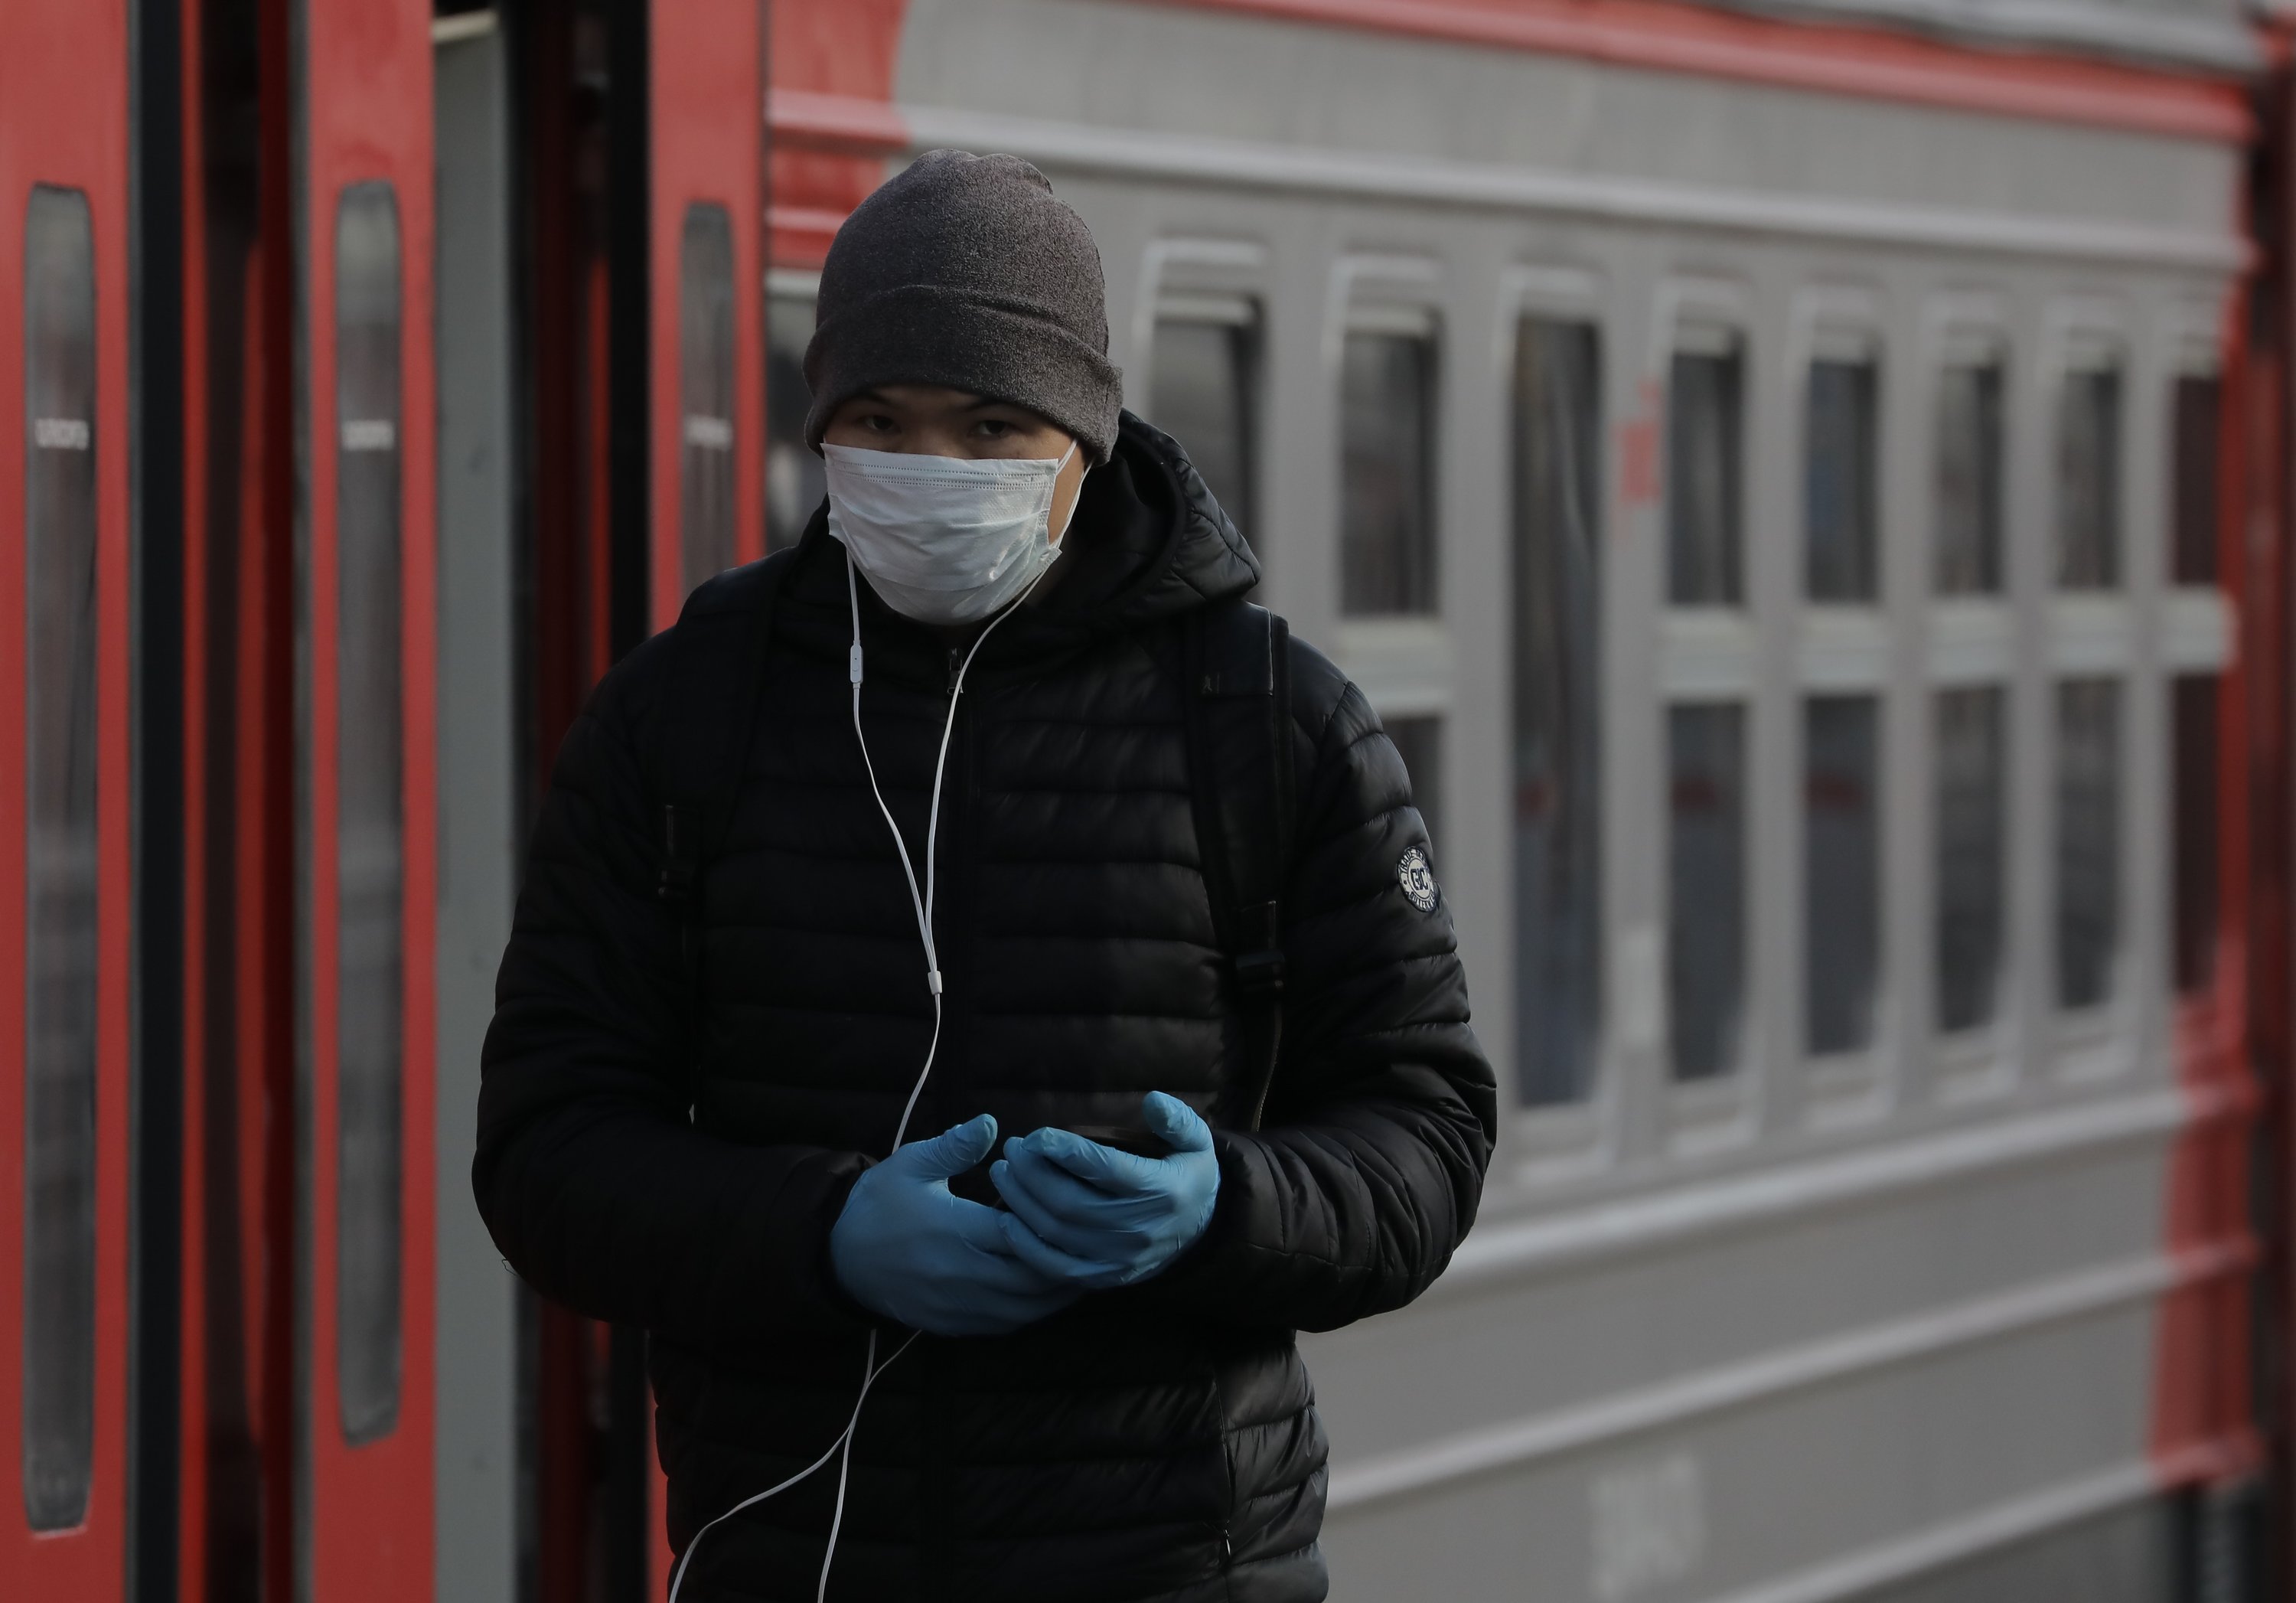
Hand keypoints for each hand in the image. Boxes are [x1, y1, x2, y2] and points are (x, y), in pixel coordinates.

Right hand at [829, 1115, 1080, 1336]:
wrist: (839, 1256)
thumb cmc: (880, 1204)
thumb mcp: (911, 1164)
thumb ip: (953, 1146)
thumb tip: (991, 1123)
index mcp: (954, 1230)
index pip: (1018, 1233)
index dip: (1051, 1226)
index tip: (1074, 1212)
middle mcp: (960, 1273)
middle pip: (1030, 1277)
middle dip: (1065, 1265)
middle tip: (1093, 1248)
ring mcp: (957, 1305)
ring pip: (1023, 1309)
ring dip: (1055, 1293)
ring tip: (1082, 1272)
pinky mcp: (951, 1325)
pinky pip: (1002, 1325)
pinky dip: (1030, 1312)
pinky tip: (1046, 1295)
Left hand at [989, 1092, 1219, 1289]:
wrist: (1200, 1231)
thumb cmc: (1187, 1174)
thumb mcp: (1196, 1141)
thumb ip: (1177, 1119)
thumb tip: (1152, 1099)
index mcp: (1162, 1191)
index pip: (1104, 1169)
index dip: (1064, 1150)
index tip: (1036, 1135)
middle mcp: (1140, 1228)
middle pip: (1070, 1202)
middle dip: (1031, 1173)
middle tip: (1012, 1148)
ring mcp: (1120, 1258)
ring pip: (1057, 1232)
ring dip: (1021, 1201)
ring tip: (1002, 1171)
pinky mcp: (1105, 1277)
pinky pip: (1056, 1267)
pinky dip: (1026, 1245)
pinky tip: (1007, 1219)